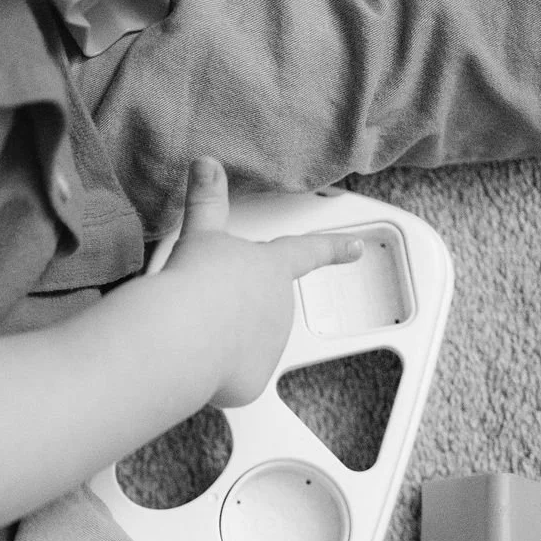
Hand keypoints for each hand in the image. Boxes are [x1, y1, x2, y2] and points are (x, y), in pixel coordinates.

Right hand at [162, 158, 362, 408]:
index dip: (332, 248)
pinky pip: (232, 377)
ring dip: (222, 341)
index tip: (355, 248)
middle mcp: (279, 304)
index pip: (308, 251)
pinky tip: (196, 360)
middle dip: (234, 310)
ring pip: (242, 344)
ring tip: (192, 331)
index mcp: (272, 266)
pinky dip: (214, 373)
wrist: (184, 336)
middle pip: (260, 306)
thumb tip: (205, 162)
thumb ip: (206, 201)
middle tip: (201, 305)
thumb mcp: (199, 235)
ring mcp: (271, 344)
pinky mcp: (254, 379)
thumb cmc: (194, 283)